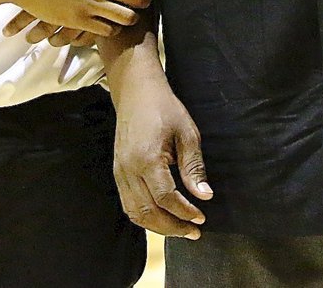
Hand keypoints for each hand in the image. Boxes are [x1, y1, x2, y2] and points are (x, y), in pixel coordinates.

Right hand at [113, 78, 212, 238]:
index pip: (165, 198)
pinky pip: (128, 204)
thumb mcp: (187, 133)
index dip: (184, 212)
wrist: (136, 91)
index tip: (201, 217)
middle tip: (194, 231)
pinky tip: (162, 217)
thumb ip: (194, 167)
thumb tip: (204, 196)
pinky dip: (144, 216)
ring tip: (180, 229)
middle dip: (172, 227)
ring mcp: (120, 171)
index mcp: (147, 158)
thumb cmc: (164, 108)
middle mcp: (129, 169)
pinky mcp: (118, 171)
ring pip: (135, 213)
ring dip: (158, 227)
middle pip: (148, 212)